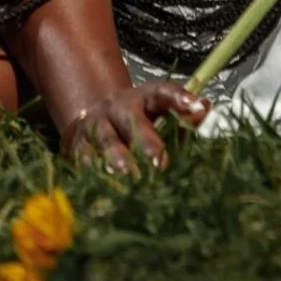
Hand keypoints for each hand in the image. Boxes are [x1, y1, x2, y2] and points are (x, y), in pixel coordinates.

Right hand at [58, 77, 208, 171]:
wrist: (90, 121)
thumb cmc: (136, 123)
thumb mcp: (158, 116)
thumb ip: (182, 116)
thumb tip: (204, 109)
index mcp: (143, 97)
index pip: (163, 92)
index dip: (180, 98)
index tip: (196, 107)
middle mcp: (118, 107)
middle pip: (131, 120)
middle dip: (145, 141)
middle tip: (159, 161)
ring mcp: (95, 126)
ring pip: (105, 141)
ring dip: (116, 159)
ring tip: (128, 176)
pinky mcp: (77, 146)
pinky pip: (83, 159)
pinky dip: (92, 172)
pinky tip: (101, 188)